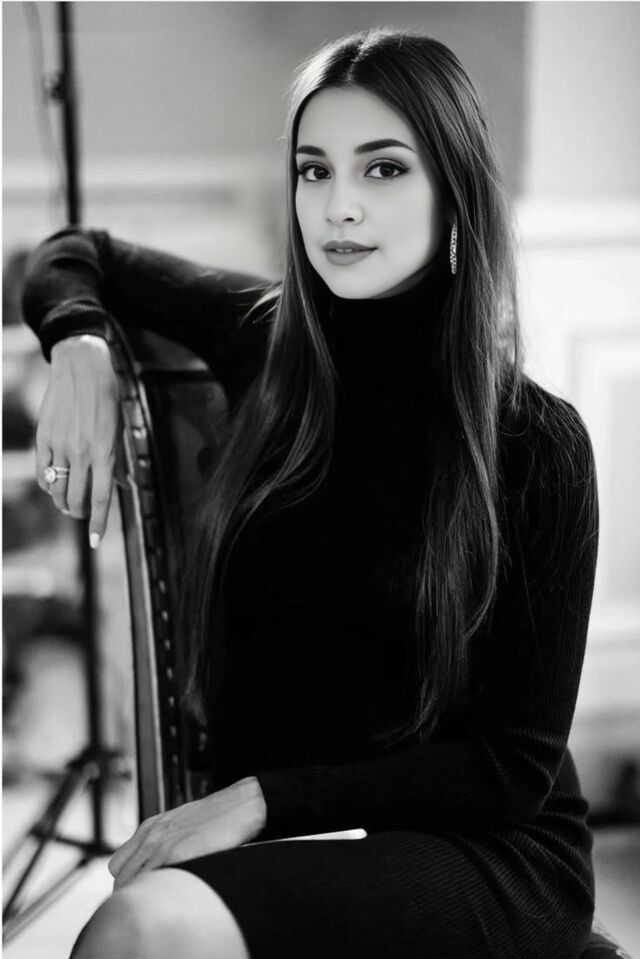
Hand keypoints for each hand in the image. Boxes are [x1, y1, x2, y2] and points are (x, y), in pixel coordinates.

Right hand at [36, 334, 122, 545]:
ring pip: (57, 489)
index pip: (101, 497)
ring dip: (62, 502)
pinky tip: (52, 486)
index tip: (95, 540)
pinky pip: (43, 471)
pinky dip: (48, 484)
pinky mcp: (44, 437)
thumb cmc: (107, 397)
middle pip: (76, 498)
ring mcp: (60, 445)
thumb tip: (122, 485)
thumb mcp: (120, 429)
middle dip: (79, 513)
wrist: (81, 367)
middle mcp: (82, 453)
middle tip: (80, 514)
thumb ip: (118, 460)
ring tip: (66, 504)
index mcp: (105, 452)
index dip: (98, 522)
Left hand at [108, 777, 266, 889]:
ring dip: (144, 895)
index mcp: (149, 827)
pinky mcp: (177, 853)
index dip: (127, 881)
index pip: (117, 866)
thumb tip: (154, 864)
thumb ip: (163, 840)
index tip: (140, 891)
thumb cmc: (216, 816)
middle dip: (132, 892)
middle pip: (121, 878)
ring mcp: (162, 844)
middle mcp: (151, 835)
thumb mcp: (181, 823)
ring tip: (164, 899)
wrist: (242, 803)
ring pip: (133, 884)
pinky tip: (175, 894)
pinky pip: (153, 883)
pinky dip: (159, 894)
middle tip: (152, 899)